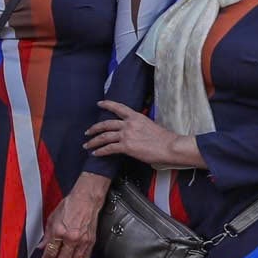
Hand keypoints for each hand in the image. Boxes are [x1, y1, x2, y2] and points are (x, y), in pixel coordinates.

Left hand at [38, 173, 107, 257]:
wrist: (85, 200)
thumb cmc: (70, 206)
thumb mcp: (52, 219)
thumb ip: (47, 235)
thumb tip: (42, 246)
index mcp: (59, 231)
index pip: (50, 252)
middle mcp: (71, 238)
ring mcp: (83, 241)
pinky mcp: (91, 241)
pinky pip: (85, 257)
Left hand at [84, 100, 199, 169]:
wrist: (170, 147)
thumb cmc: (165, 139)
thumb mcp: (150, 126)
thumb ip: (139, 126)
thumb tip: (134, 132)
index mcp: (136, 117)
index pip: (118, 108)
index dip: (107, 105)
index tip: (100, 104)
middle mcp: (129, 124)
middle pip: (106, 124)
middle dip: (94, 128)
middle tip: (87, 132)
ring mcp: (127, 135)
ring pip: (104, 136)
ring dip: (93, 141)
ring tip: (87, 145)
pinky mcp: (126, 146)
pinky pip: (108, 148)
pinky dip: (100, 151)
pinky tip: (96, 153)